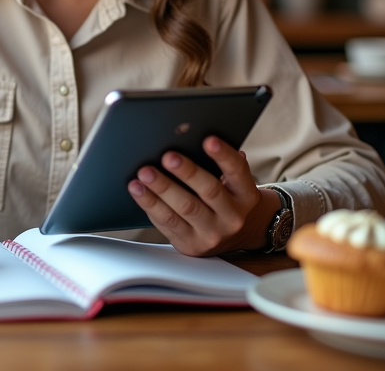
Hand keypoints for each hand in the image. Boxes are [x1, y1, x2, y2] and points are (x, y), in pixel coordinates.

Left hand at [127, 137, 281, 256]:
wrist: (237, 237)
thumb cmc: (229, 199)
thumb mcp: (234, 183)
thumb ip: (220, 165)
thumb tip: (194, 139)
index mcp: (246, 195)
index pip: (238, 171)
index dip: (223, 156)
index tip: (208, 140)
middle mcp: (233, 216)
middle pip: (209, 190)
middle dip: (187, 172)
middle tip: (168, 156)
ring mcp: (212, 234)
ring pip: (185, 208)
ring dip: (162, 188)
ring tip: (145, 172)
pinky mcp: (191, 244)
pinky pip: (167, 222)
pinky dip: (150, 204)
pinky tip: (138, 189)